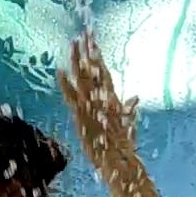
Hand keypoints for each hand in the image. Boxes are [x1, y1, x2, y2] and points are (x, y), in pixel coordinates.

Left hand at [58, 31, 138, 178]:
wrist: (121, 162)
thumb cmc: (124, 148)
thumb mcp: (129, 125)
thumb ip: (130, 111)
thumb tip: (136, 97)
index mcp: (113, 100)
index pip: (104, 73)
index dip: (97, 56)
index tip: (92, 40)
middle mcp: (105, 99)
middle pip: (95, 70)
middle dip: (89, 51)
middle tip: (83, 33)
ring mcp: (94, 107)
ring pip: (85, 79)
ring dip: (78, 61)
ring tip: (73, 43)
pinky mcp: (85, 117)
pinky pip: (73, 98)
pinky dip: (66, 85)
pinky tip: (59, 72)